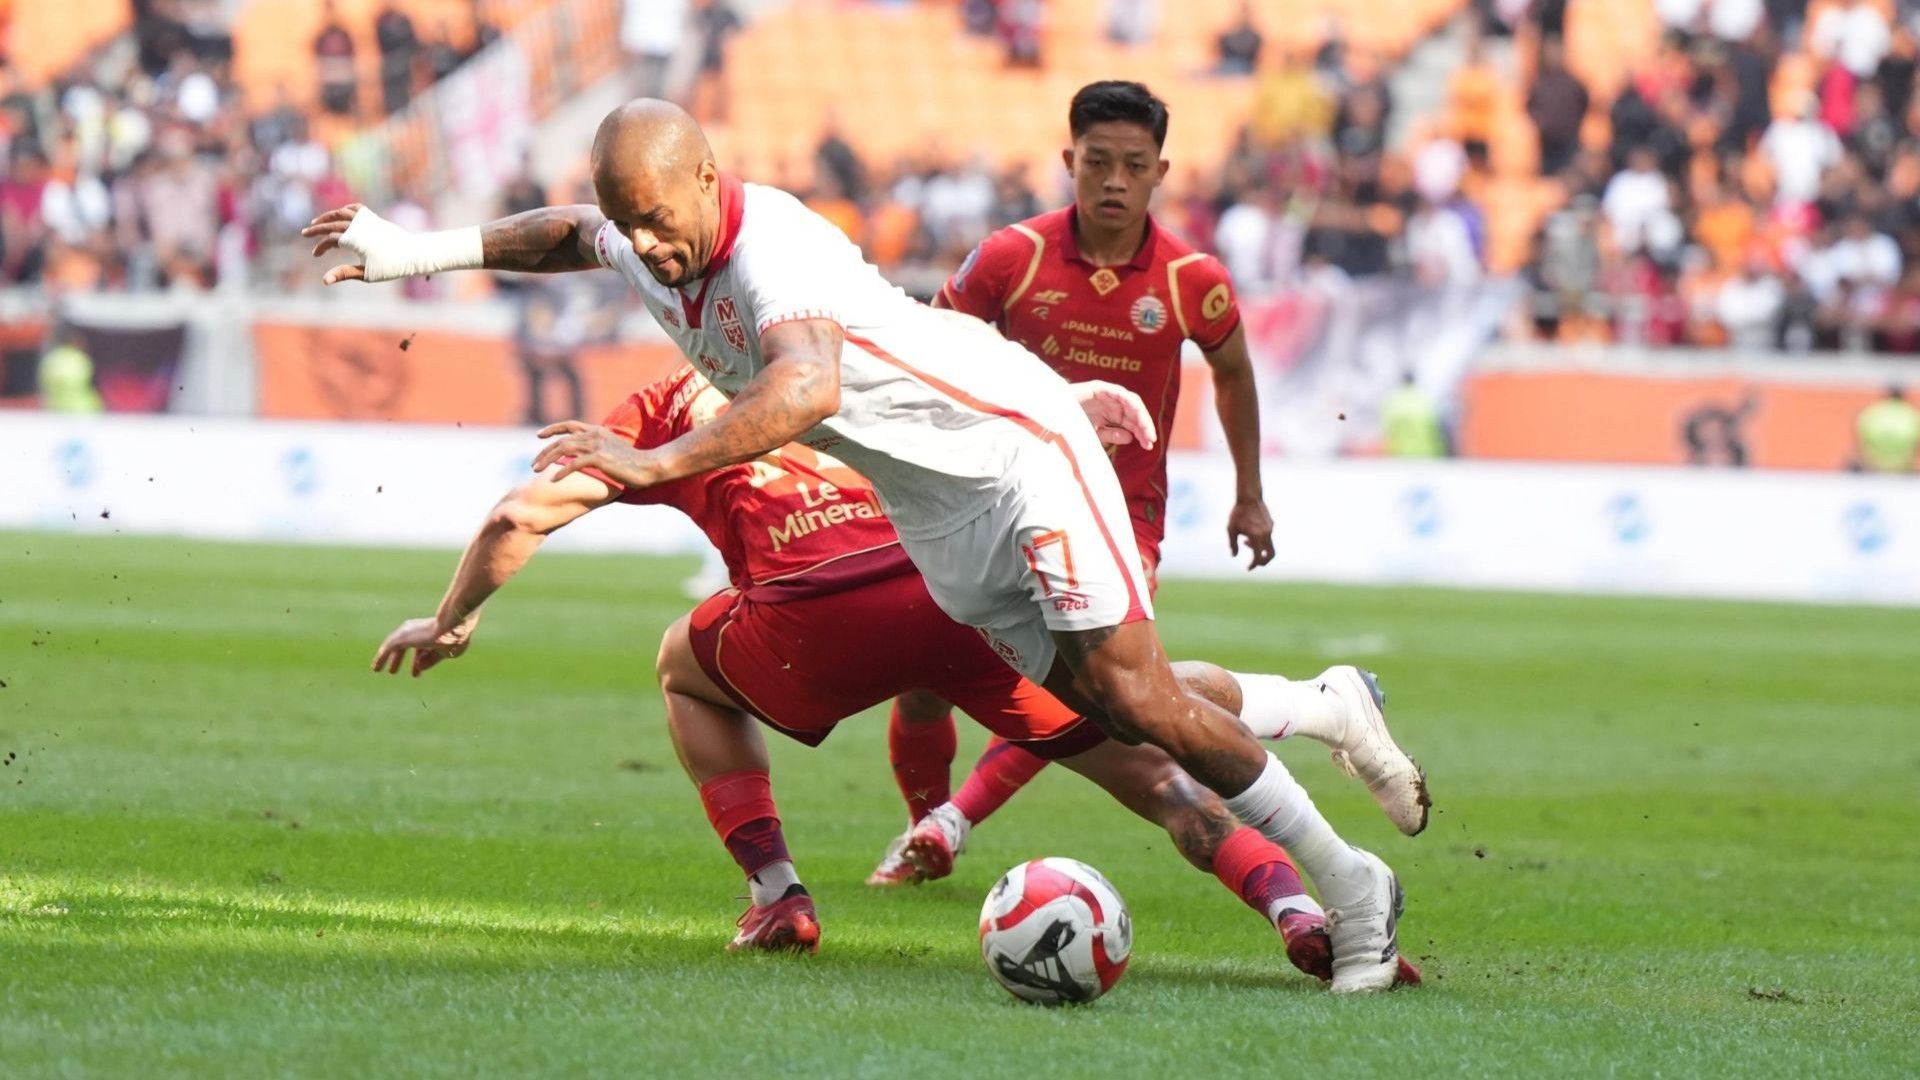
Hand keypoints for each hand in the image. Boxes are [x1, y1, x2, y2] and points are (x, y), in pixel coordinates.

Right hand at [301, 204, 403, 284]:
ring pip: (342, 213)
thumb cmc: (390, 266)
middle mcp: (359, 226)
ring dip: (328, 216)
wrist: (412, 253)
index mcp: (355, 240)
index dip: (320, 247)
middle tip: (304, 233)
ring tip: (318, 221)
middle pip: (331, 224)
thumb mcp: (366, 274)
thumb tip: (324, 280)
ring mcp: (367, 220)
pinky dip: (345, 210)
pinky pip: (356, 209)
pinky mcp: (374, 218)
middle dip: (316, 229)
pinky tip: (340, 214)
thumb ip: (344, 273)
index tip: (315, 255)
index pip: (330, 240)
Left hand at [372, 616, 473, 676]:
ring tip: (377, 670)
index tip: (416, 673)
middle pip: (404, 647)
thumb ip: (430, 660)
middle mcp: (417, 631)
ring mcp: (408, 633)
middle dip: (398, 659)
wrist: (451, 628)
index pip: (420, 649)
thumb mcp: (443, 653)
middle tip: (393, 672)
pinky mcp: (401, 637)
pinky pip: (387, 649)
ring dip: (386, 659)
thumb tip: (420, 667)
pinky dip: (381, 658)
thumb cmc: (454, 639)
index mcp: (430, 634)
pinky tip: (376, 668)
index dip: (418, 662)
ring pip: (393, 647)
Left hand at [532, 421, 657, 486]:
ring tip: (537, 471)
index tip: (539, 435)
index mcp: (598, 431)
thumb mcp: (616, 451)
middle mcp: (595, 435)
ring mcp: (597, 446)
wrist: (651, 466)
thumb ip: (602, 449)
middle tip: (533, 464)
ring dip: (547, 460)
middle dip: (544, 451)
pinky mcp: (600, 458)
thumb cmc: (636, 463)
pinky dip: (562, 472)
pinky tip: (554, 480)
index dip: (552, 429)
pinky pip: (574, 464)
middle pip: (562, 440)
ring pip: (564, 450)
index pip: (569, 425)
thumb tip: (592, 457)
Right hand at [1071, 380, 1156, 449]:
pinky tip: (1134, 412)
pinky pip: (1118, 392)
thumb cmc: (1070, 425)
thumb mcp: (1094, 434)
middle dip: (1144, 426)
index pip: (1132, 424)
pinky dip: (1128, 401)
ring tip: (1146, 429)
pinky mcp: (1099, 388)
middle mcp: (1112, 404)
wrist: (1050, 414)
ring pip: (1131, 402)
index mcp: (1112, 415)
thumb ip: (1112, 435)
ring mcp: (1107, 395)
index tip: (1148, 446)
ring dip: (1140, 415)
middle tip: (1150, 440)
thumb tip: (1130, 438)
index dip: (1142, 434)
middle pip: (1135, 413)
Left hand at [1227, 497, 1274, 568]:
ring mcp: (1270, 529)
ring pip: (1269, 546)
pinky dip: (1261, 540)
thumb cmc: (1238, 513)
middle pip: (1271, 555)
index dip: (1254, 565)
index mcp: (1256, 537)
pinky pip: (1268, 537)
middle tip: (1254, 562)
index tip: (1249, 568)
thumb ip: (1233, 544)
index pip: (1258, 557)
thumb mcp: (1231, 529)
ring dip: (1260, 549)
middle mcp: (1266, 534)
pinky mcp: (1271, 524)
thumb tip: (1234, 556)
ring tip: (1246, 542)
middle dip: (1264, 561)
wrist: (1249, 497)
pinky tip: (1250, 533)